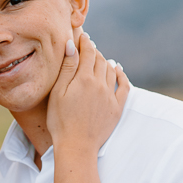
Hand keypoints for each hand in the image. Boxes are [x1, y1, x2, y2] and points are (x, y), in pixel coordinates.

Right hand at [47, 32, 128, 152]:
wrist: (77, 146)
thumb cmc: (60, 121)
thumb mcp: (58, 93)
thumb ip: (67, 68)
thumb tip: (71, 44)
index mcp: (84, 79)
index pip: (87, 52)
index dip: (85, 42)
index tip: (82, 36)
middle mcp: (100, 84)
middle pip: (100, 60)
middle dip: (94, 51)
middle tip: (89, 46)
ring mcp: (110, 96)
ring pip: (111, 70)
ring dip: (105, 61)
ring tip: (100, 57)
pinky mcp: (117, 108)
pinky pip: (124, 86)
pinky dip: (122, 75)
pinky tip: (118, 69)